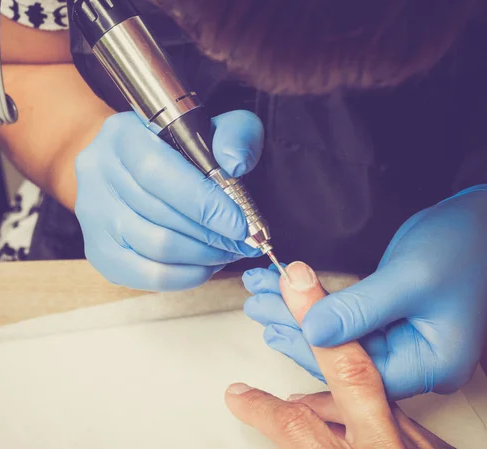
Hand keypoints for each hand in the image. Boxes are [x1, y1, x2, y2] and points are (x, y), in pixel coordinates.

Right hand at [74, 110, 262, 290]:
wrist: (139, 166)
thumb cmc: (182, 148)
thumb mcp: (215, 128)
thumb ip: (235, 134)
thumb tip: (235, 164)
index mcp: (122, 134)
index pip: (157, 171)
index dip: (202, 202)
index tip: (240, 224)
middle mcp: (97, 172)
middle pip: (158, 215)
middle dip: (211, 235)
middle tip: (245, 243)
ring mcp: (92, 214)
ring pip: (154, 248)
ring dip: (202, 257)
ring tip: (229, 251)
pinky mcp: (97, 250)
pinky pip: (146, 276)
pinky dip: (185, 276)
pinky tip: (205, 266)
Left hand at [226, 262, 453, 447]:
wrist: (479, 219)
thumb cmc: (462, 245)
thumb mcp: (410, 277)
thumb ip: (360, 308)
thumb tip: (310, 330)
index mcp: (430, 362)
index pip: (356, 369)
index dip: (308, 343)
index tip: (272, 316)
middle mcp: (414, 360)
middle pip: (341, 353)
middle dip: (294, 324)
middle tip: (258, 300)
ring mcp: (401, 341)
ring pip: (337, 335)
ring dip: (297, 310)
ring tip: (263, 291)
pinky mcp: (388, 321)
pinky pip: (344, 319)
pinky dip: (314, 302)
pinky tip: (285, 294)